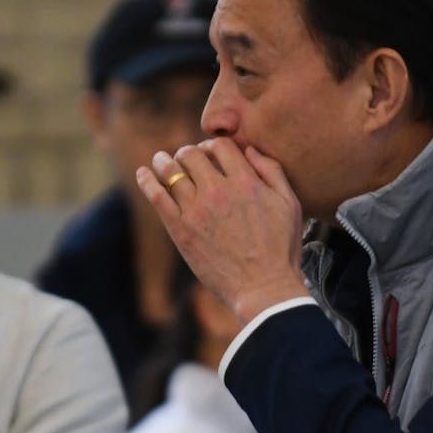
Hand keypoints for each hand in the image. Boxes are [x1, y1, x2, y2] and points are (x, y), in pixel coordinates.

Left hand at [136, 138, 310, 322]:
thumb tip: (251, 150)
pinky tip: (143, 173)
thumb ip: (272, 171)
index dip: (213, 145)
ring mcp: (196, 210)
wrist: (263, 287)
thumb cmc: (281, 249)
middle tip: (185, 158)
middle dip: (188, 152)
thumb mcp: (290, 204)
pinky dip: (147, 180)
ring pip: (171, 171)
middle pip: (192, 154)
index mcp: (245, 181)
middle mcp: (218, 190)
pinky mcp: (180, 230)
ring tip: (160, 160)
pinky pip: (157, 196)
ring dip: (164, 161)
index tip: (210, 153)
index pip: (220, 146)